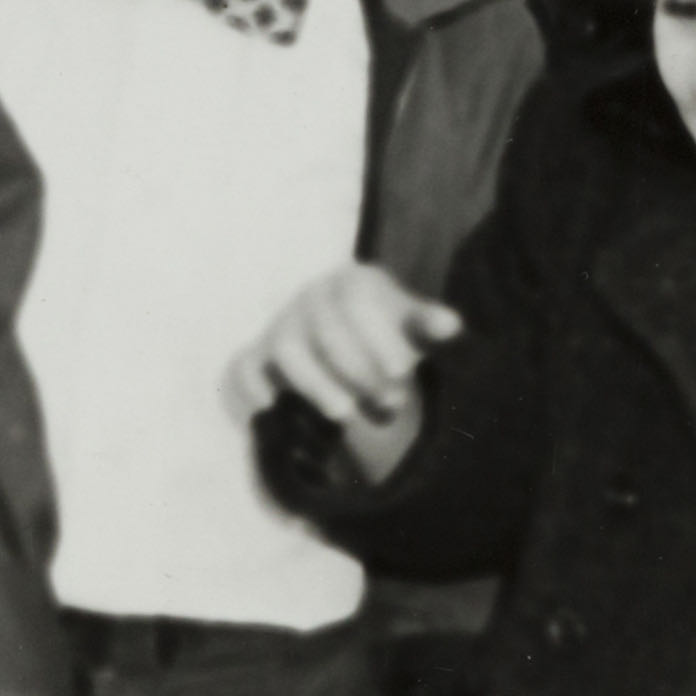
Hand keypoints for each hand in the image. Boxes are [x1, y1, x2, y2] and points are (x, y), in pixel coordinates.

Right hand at [231, 261, 457, 469]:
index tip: (401, 373)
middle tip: (389, 403)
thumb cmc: (387, 338)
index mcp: (351, 281)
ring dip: (315, 384)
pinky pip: (244, 368)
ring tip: (345, 414)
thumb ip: (427, 325)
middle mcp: (310, 297)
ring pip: (286, 349)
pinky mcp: (256, 356)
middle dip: (357, 370)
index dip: (377, 337)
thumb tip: (451, 325)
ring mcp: (281, 325)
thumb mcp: (412, 329)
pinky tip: (282, 412)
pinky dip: (256, 390)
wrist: (352, 348)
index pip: (356, 300)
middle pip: (323, 329)